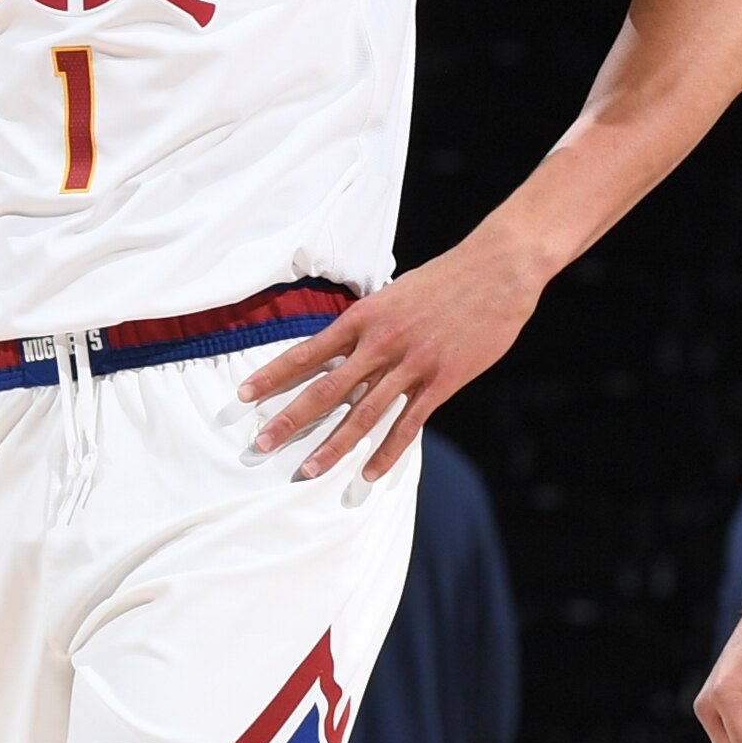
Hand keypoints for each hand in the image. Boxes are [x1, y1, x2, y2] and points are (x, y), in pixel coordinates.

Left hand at [244, 236, 546, 482]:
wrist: (498, 269)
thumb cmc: (446, 278)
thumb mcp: (396, 293)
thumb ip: (371, 323)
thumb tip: (345, 345)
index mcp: (364, 316)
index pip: (307, 351)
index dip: (273, 375)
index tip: (243, 396)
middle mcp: (381, 342)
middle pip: (326, 388)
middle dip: (289, 419)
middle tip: (261, 444)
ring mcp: (412, 363)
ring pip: (363, 413)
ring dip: (333, 446)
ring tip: (308, 471)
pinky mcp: (442, 380)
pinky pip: (409, 424)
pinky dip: (387, 452)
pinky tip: (370, 473)